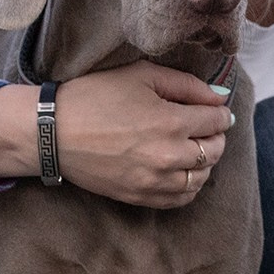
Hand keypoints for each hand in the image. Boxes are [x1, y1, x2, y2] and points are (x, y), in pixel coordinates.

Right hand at [0, 62, 231, 208]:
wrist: (53, 132)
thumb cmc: (94, 96)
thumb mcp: (141, 75)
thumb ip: (187, 84)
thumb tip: (220, 97)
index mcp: (171, 121)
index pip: (217, 120)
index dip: (221, 112)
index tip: (215, 108)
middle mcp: (169, 155)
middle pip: (215, 150)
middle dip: (216, 135)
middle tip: (206, 126)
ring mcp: (155, 181)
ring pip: (201, 178)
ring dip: (204, 162)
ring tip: (193, 147)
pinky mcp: (140, 197)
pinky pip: (181, 199)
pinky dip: (190, 185)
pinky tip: (182, 171)